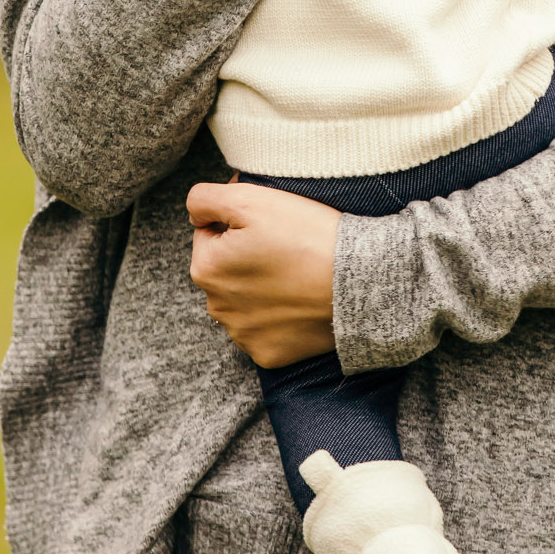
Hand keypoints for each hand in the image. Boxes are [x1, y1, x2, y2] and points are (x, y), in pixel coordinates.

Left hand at [187, 178, 340, 366]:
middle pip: (225, 269)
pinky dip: (278, 317)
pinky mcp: (268, 354)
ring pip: (243, 300)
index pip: (210, 233)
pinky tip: (298, 300)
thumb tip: (196, 212)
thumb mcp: (249, 199)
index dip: (239, 222)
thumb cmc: (305, 235)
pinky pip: (265, 330)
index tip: (269, 222)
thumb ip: (204, 199)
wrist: (358, 280)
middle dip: (246, 256)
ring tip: (295, 272)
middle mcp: (216, 308)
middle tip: (285, 246)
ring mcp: (242, 335)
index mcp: (205, 268)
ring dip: (260, 287)